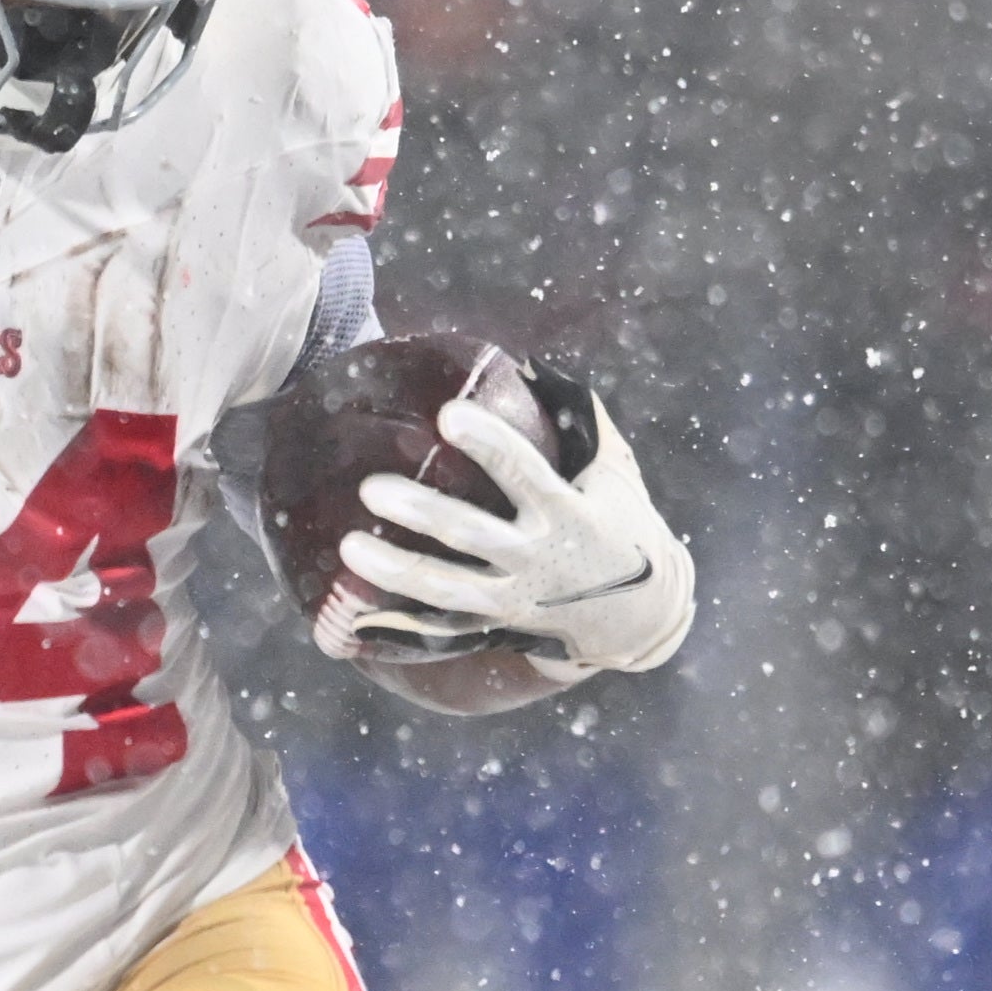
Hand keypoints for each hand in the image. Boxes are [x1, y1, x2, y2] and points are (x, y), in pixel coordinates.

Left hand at [341, 384, 697, 675]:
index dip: (488, 443)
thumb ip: (584, 422)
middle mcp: (538, 558)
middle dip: (421, 513)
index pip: (524, 472)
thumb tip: (534, 368)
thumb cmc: (625, 526)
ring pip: (448, 587)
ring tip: (349, 546)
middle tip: (371, 487)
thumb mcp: (616, 472)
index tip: (449, 414)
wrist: (642, 616)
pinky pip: (446, 622)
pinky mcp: (498, 622)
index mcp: (568, 512)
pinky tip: (359, 600)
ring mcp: (515, 596)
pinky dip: (404, 613)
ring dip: (397, 569)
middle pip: (471, 535)